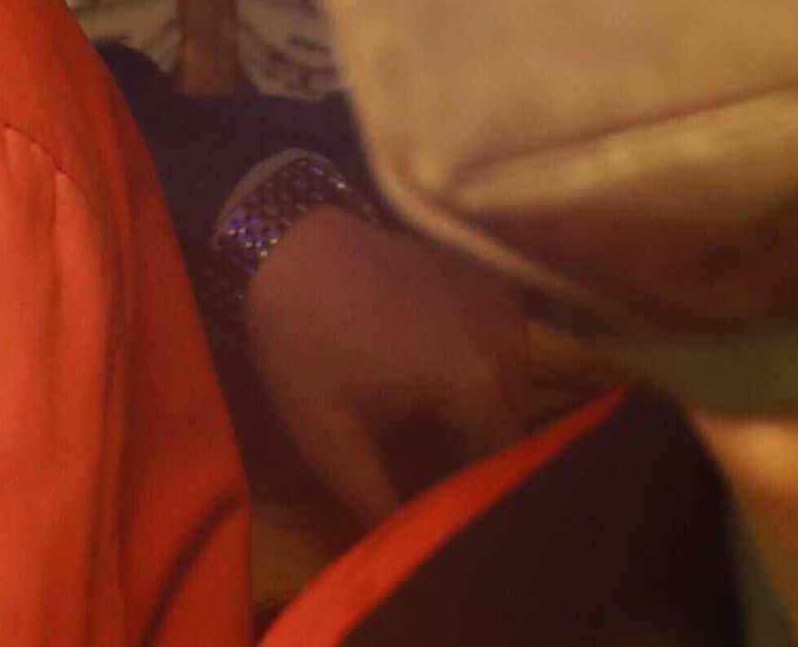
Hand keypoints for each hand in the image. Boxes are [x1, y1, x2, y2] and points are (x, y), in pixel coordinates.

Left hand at [240, 204, 532, 524]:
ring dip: (475, 413)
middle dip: (470, 456)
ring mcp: (506, 305)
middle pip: (509, 431)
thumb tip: (410, 554)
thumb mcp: (330, 441)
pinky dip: (476, 368)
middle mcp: (510, 342)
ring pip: (508, 391)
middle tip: (417, 465)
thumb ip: (379, 508)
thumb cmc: (304, 344)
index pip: (497, 471)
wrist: (287, 243)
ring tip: (419, 421)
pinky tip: (426, 372)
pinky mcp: (493, 281)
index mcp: (478, 383)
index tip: (425, 503)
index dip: (463, 497)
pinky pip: (500, 348)